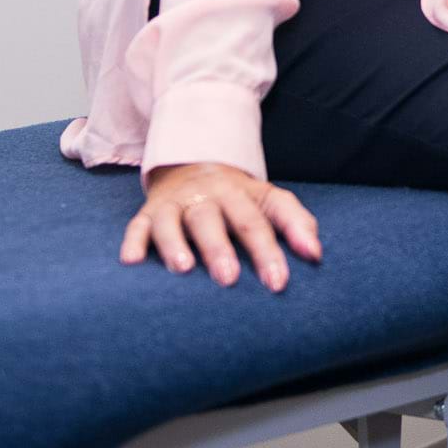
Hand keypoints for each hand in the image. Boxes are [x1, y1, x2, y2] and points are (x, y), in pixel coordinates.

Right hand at [123, 161, 322, 289]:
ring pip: (172, 221)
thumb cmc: (239, 199)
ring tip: (182, 269)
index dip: (269, 252)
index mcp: (240, 195)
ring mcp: (175, 204)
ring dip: (175, 244)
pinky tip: (132, 262)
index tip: (278, 282)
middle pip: (213, 220)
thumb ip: (296, 223)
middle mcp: (206, 196)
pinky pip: (137, 225)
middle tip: (229, 279)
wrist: (196, 164)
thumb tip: (316, 255)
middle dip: (220, 249)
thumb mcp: (270, 201)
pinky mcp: (149, 212)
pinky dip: (133, 241)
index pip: (257, 222)